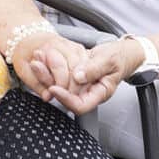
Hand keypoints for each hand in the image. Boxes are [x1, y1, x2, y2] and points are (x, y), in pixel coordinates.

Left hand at [19, 36, 137, 114]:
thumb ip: (95, 69)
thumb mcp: (109, 60)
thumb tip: (79, 76)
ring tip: (36, 61)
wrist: (122, 52)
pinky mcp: (76, 75)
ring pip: (61, 85)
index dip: (66, 100)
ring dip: (47, 74)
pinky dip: (51, 67)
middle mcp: (88, 92)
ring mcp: (81, 84)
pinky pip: (61, 75)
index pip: (80, 106)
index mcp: (99, 93)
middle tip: (37, 68)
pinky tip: (43, 57)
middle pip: (66, 96)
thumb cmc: (120, 57)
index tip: (54, 88)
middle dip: (50, 83)